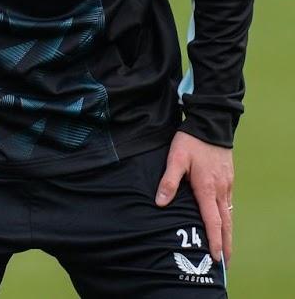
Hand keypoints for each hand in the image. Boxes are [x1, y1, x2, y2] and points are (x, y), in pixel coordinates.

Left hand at [155, 130, 233, 265]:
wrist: (211, 125)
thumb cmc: (190, 142)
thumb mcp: (174, 159)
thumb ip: (168, 181)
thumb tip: (160, 203)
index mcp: (207, 189)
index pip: (212, 221)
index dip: (214, 241)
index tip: (215, 257)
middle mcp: (220, 190)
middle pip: (225, 224)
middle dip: (225, 244)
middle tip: (224, 262)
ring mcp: (227, 185)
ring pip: (229, 215)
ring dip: (228, 233)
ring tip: (225, 248)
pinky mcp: (228, 180)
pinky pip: (229, 205)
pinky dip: (228, 219)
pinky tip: (224, 223)